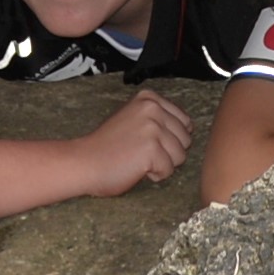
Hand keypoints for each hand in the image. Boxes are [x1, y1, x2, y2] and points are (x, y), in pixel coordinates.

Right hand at [79, 89, 196, 195]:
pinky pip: (168, 170)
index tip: (145, 141)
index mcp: (149, 98)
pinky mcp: (151, 149)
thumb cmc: (108, 147)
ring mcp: (152, 128)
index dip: (169, 139)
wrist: (84, 162)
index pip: (184, 122)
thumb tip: (189, 127)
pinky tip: (136, 168)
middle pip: (185, 140)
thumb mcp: (133, 118)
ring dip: (162, 164)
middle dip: (168, 152)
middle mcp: (152, 109)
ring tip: (138, 159)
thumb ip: (158, 117)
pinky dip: (154, 175)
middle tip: (140, 152)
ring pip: (180, 156)